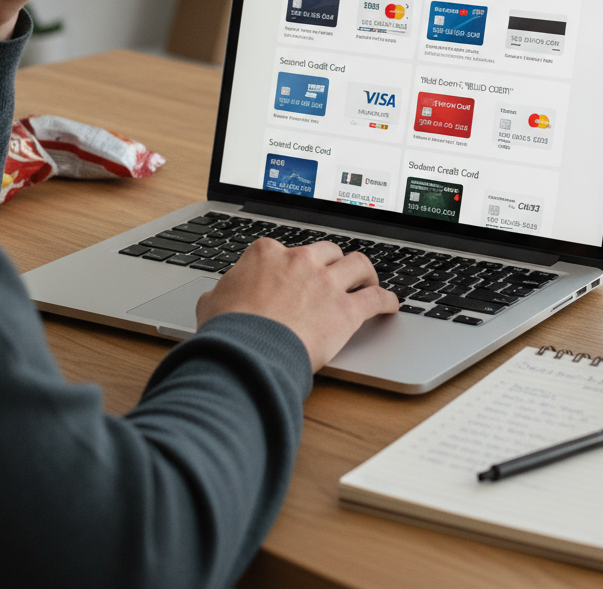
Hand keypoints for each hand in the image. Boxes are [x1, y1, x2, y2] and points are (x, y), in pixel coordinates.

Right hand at [196, 239, 399, 370]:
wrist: (247, 352)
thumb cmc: (228, 330)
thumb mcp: (212, 301)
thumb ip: (225, 290)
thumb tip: (221, 293)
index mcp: (267, 253)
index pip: (285, 249)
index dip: (291, 264)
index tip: (295, 273)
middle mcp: (300, 260)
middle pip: (327, 251)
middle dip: (332, 262)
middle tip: (336, 274)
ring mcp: (325, 283)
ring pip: (358, 264)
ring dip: (365, 272)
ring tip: (369, 280)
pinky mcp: (346, 310)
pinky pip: (376, 298)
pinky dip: (386, 300)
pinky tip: (390, 305)